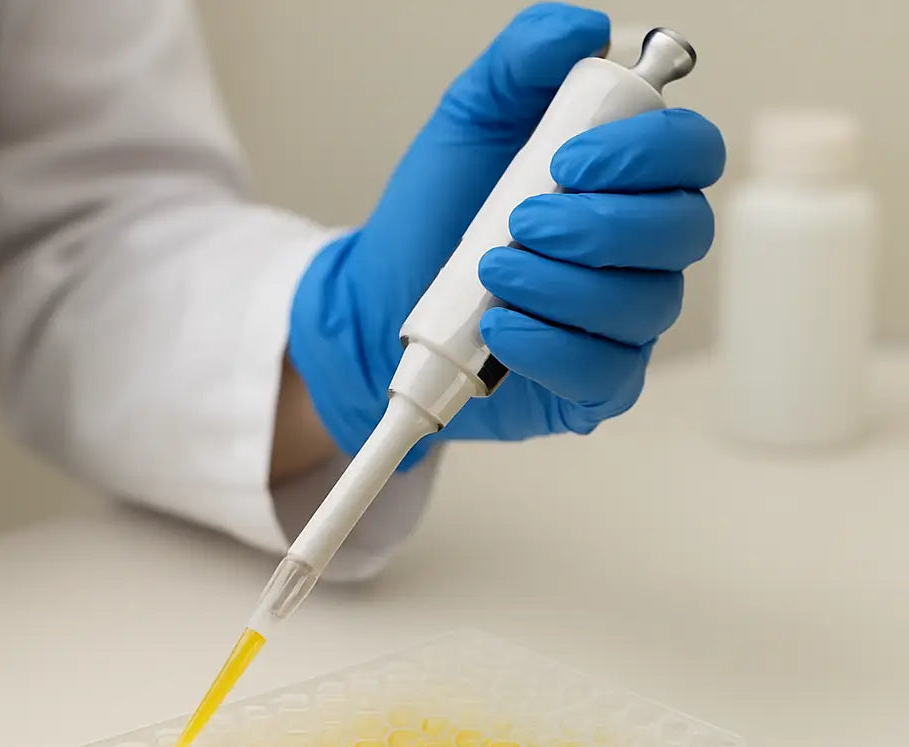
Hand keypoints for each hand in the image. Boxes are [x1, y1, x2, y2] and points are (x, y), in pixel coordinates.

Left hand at [288, 4, 724, 464]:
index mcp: (626, 180)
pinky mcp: (594, 385)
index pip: (691, 155)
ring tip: (494, 273)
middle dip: (599, 225)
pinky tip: (500, 329)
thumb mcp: (467, 122)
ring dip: (564, 286)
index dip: (648, 152)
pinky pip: (605, 373)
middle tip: (522, 221)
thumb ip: (518, 65)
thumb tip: (582, 29)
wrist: (379, 302)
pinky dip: (551, 348)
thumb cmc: (432, 216)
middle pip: (681, 232)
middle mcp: (640, 252)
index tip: (569, 159)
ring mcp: (623, 323)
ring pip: (643, 305)